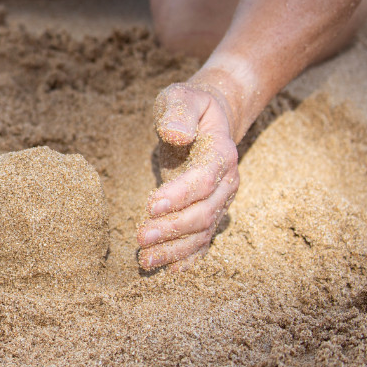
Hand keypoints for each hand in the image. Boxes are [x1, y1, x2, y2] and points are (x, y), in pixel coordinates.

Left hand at [137, 82, 240, 271]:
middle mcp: (226, 182)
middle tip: (140, 238)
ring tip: (145, 260)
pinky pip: (203, 240)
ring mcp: (220, 201)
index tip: (150, 205)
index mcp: (221, 153)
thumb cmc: (190, 107)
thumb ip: (177, 111)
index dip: (179, 195)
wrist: (210, 119)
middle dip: (172, 228)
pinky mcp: (209, 211)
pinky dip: (188, 257)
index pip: (203, 180)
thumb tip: (176, 134)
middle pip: (203, 213)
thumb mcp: (181, 96)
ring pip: (202, 232)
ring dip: (175, 249)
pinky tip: (169, 271)